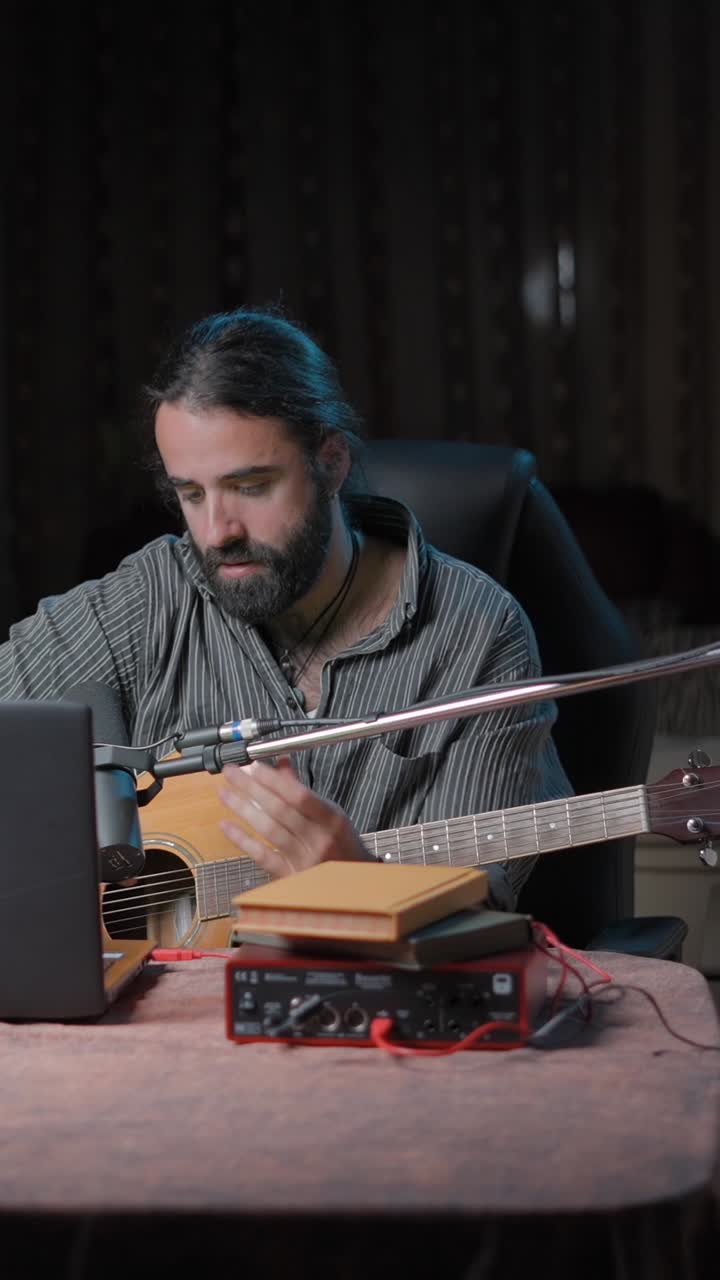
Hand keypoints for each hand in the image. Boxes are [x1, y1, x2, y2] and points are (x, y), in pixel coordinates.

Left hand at [219, 756, 373, 877]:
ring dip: (243, 809)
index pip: (299, 795)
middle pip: (279, 810)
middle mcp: (318, 839)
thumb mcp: (331, 814)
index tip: (255, 767)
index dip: (274, 780)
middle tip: (232, 774)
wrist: (353, 883)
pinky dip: (243, 840)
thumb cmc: (342, 845)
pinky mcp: (290, 876)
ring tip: (225, 794)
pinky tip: (228, 826)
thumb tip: (281, 764)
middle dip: (251, 788)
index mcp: (331, 820)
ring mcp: (303, 859)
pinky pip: (262, 856)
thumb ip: (302, 790)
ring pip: (269, 830)